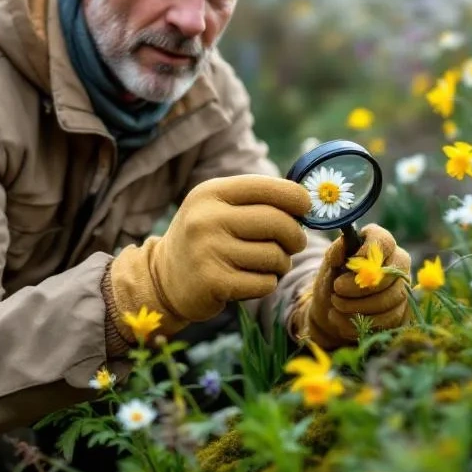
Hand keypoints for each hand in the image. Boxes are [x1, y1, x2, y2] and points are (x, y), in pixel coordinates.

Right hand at [106, 174, 309, 343]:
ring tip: (268, 264)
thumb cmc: (206, 239)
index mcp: (211, 192)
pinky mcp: (213, 282)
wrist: (164, 278)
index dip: (297, 198)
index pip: (268, 188)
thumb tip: (308, 200)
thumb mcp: (219, 208)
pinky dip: (267, 283)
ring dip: (281, 263)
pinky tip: (252, 280)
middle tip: (294, 244)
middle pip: (278, 222)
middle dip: (295, 236)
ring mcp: (208, 251)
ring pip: (275, 256)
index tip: (306, 208)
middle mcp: (206, 218)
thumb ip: (257, 201)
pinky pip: (265, 283)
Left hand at [294, 224, 410, 348]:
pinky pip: (388, 321)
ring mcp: (403, 288)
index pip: (384, 242)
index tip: (347, 264)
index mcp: (381, 243)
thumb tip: (343, 247)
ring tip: (336, 304)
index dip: (366, 253)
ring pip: (390, 300)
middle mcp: (398, 262)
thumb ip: (335, 253)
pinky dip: (360, 323)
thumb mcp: (329, 263)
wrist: (333, 306)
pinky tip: (340, 318)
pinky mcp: (402, 312)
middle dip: (358, 286)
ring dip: (358, 306)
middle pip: (389, 274)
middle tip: (336, 288)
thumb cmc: (333, 278)